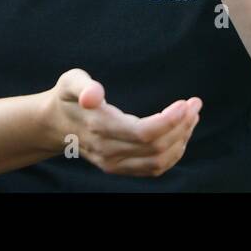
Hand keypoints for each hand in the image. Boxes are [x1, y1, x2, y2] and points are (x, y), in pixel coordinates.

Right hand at [47, 69, 200, 176]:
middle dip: (182, 125)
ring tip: (192, 116)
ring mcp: (113, 163)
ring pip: (158, 161)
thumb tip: (94, 94)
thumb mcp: (70, 82)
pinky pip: (153, 168)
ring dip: (181, 139)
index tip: (187, 103)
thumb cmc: (68, 97)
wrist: (55, 124)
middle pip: (156, 147)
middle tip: (195, 104)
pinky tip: (181, 134)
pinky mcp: (119, 168)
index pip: (144, 132)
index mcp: (99, 127)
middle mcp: (107, 151)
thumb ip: (82, 85)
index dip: (170, 120)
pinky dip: (173, 154)